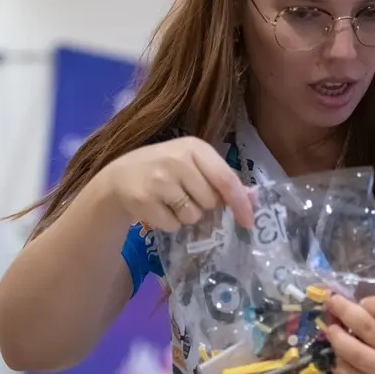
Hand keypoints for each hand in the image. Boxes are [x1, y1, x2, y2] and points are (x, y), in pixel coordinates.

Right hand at [99, 136, 253, 230]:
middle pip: (210, 201)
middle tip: (186, 194)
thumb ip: (222, 179)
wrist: (120, 175)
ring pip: (193, 215)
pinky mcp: (143, 200)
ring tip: (170, 200)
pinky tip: (158, 207)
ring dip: (186, 215)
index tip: (249, 222)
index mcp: (195, 147)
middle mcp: (177, 160)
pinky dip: (169, 223)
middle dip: (204, 205)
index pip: (225, 179)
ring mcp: (158, 180)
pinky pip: (173, 225)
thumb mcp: (194, 164)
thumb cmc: (166, 168)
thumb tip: (253, 199)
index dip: (240, 203)